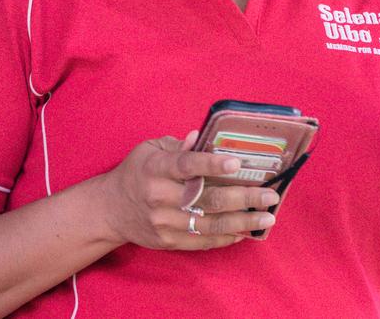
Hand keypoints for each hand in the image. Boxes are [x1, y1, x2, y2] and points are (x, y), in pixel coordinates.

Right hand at [99, 131, 278, 249]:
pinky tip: (245, 231)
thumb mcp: (150, 149)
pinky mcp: (168, 241)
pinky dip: (225, 237)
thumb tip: (200, 137)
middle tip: (269, 195)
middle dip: (243, 197)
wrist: (109, 211)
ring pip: (209, 223)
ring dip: (242, 221)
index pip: (187, 165)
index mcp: (156, 168)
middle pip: (207, 198)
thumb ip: (178, 146)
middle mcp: (160, 196)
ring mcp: (164, 222)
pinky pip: (202, 241)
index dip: (212, 163)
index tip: (237, 162)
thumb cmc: (136, 172)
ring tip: (267, 217)